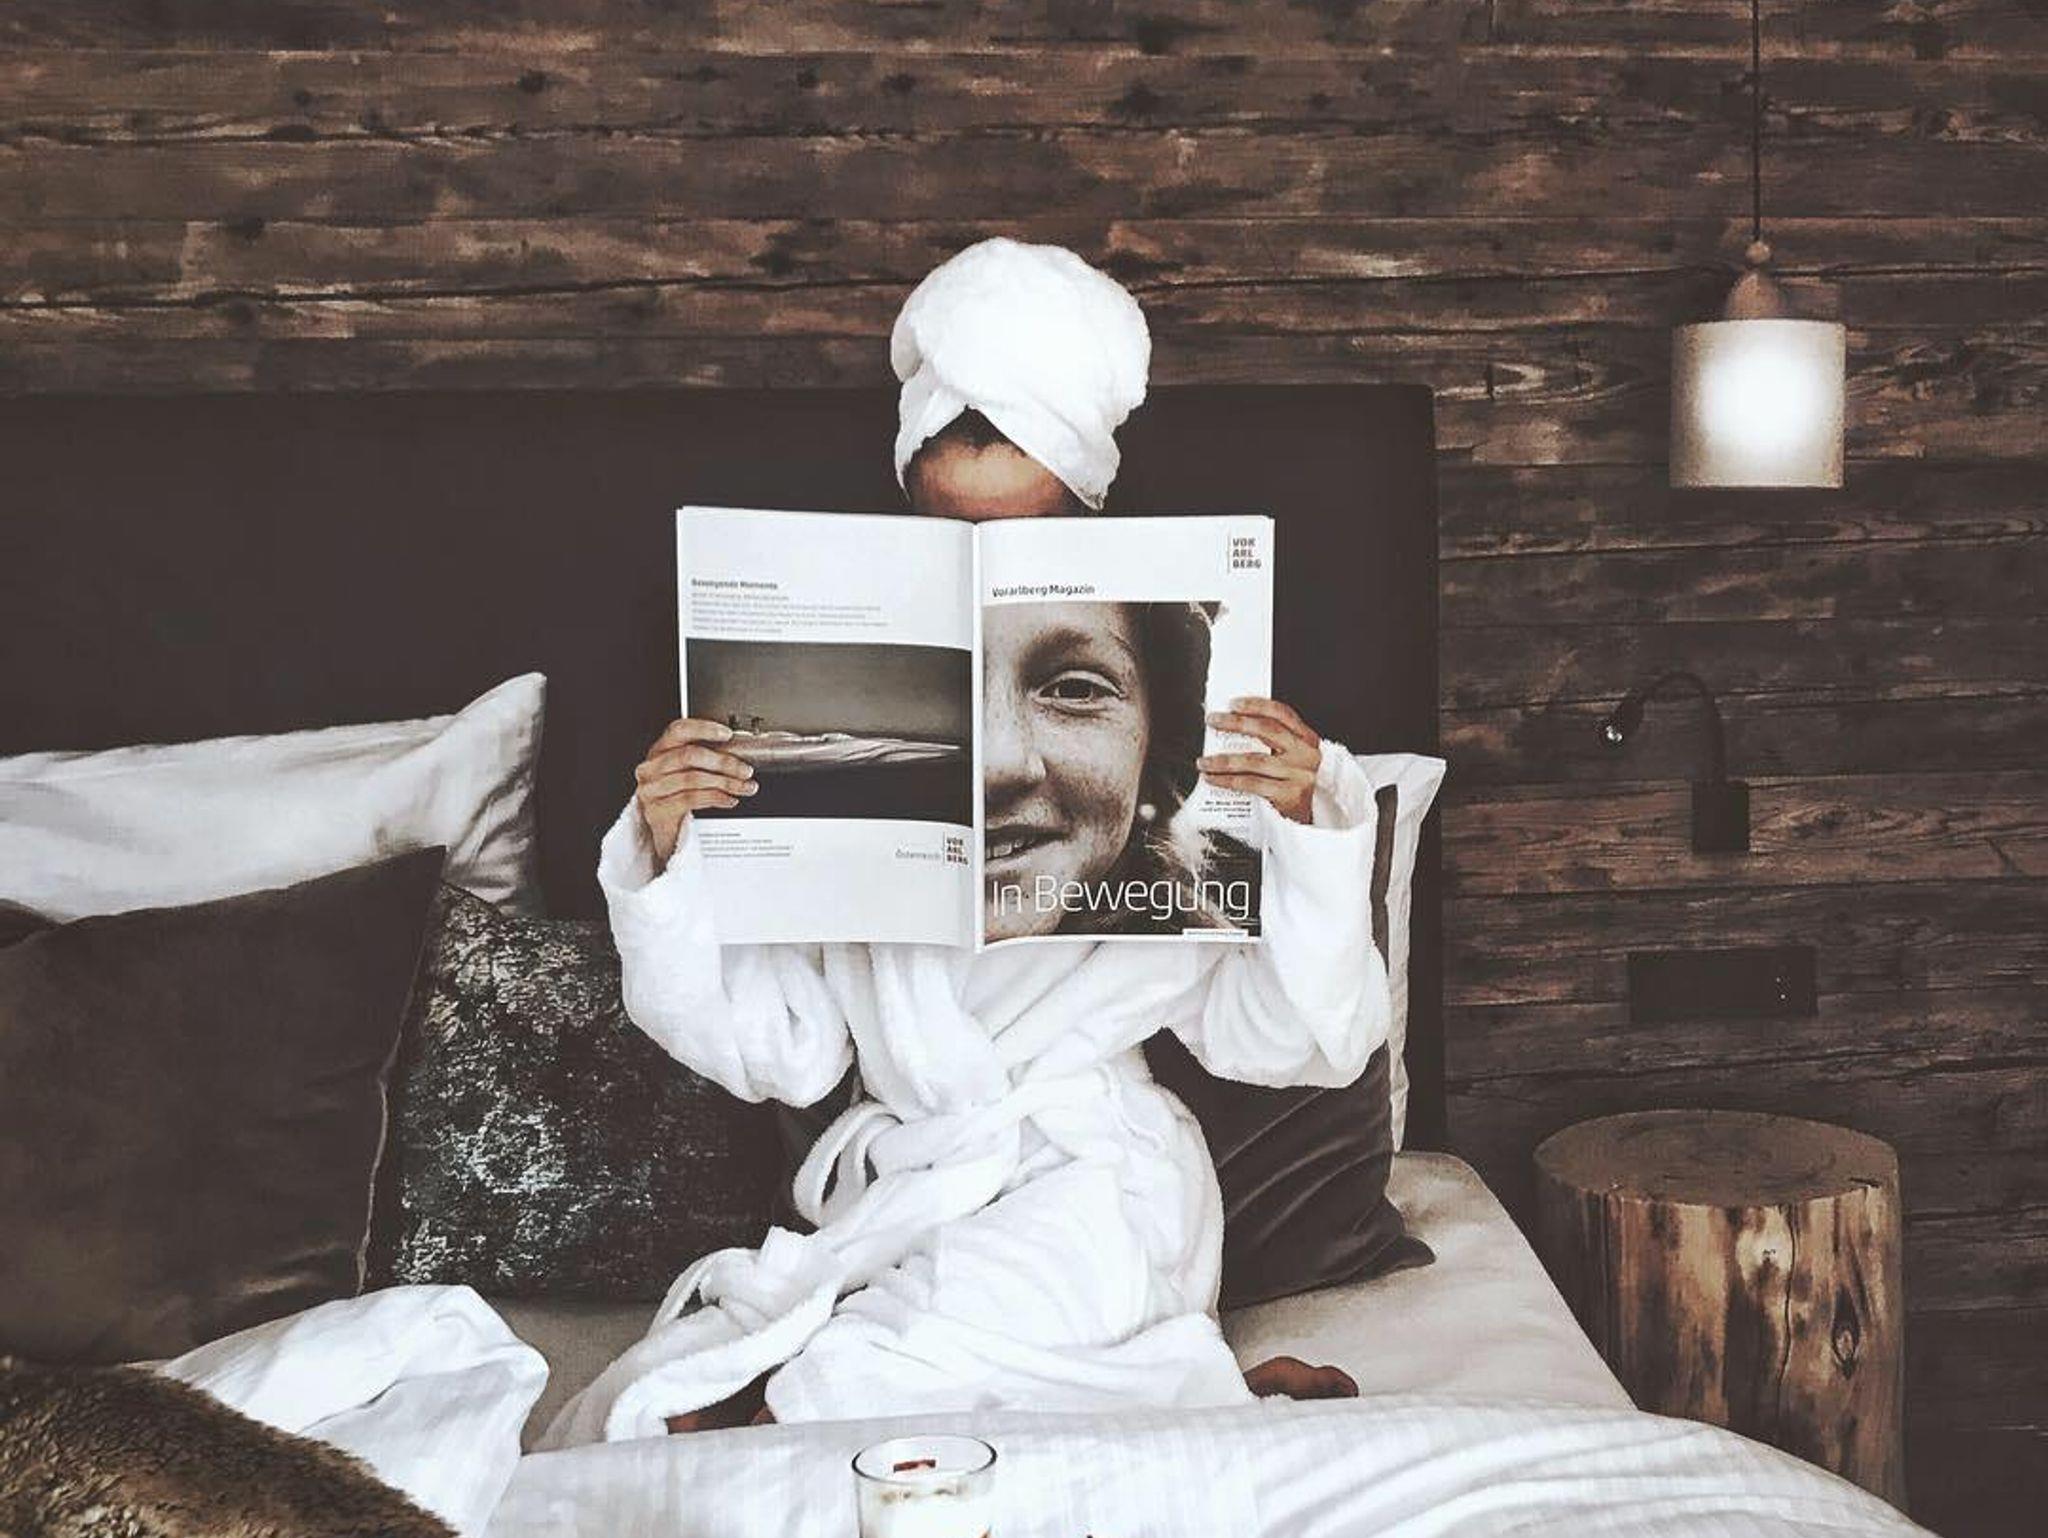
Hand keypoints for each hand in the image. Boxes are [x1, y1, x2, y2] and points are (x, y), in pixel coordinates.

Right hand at [634, 718, 757, 863]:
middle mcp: (651, 767)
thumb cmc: (678, 800)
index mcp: (659, 751)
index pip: (679, 730)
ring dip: (725, 782)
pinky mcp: (656, 810)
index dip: (704, 729)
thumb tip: (739, 754)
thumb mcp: (689, 775)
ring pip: (693, 778)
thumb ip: (706, 760)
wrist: (665, 836)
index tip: (728, 734)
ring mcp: (650, 789)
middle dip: (724, 762)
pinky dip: (716, 798)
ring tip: (744, 787)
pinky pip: (691, 799)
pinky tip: (729, 800)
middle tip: (745, 770)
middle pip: (690, 755)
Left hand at [1198, 696, 1321, 824]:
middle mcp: (1305, 754)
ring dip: (1224, 759)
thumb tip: (1231, 727)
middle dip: (1236, 723)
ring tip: (1204, 761)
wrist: (1309, 818)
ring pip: (1254, 760)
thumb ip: (1270, 743)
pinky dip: (1228, 780)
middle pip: (1267, 731)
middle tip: (1213, 721)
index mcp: (1306, 739)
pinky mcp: (1288, 795)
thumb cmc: (1292, 784)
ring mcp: (1298, 775)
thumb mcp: (1290, 758)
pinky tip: (1213, 778)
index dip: (1257, 705)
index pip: (1282, 714)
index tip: (1233, 704)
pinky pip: (1251, 783)